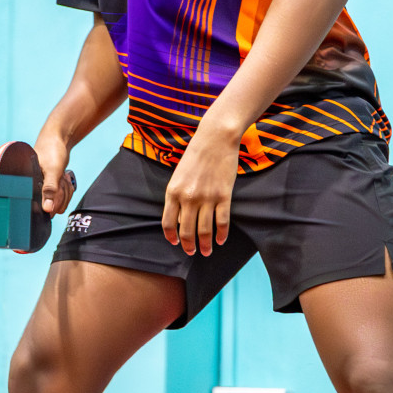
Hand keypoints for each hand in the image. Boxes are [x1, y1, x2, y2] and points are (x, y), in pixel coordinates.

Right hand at [33, 131, 75, 214]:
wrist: (59, 139)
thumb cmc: (51, 151)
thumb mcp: (52, 171)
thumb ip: (49, 190)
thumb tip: (47, 209)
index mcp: (29, 185)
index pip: (39, 206)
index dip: (51, 203)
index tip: (58, 188)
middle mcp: (34, 189)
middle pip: (53, 206)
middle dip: (62, 192)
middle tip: (60, 177)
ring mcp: (44, 188)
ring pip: (59, 201)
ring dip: (65, 190)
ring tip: (61, 176)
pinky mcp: (51, 187)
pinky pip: (62, 196)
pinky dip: (66, 188)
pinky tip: (63, 177)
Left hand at [161, 126, 239, 255]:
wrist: (214, 139)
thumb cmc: (195, 156)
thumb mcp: (179, 175)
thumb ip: (177, 196)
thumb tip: (180, 218)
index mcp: (173, 191)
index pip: (168, 221)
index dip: (171, 235)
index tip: (175, 243)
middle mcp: (188, 197)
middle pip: (186, 230)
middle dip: (188, 245)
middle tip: (191, 253)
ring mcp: (207, 198)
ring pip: (204, 230)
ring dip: (205, 244)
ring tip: (207, 251)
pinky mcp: (224, 196)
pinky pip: (222, 221)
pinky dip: (222, 234)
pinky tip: (221, 240)